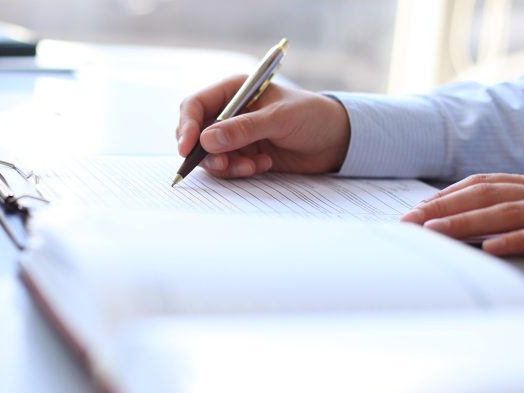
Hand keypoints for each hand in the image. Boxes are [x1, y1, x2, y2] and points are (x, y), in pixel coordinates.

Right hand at [176, 75, 350, 177]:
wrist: (336, 141)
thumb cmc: (312, 117)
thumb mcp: (279, 119)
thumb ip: (244, 129)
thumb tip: (207, 140)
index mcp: (234, 90)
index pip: (196, 105)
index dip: (187, 126)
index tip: (187, 148)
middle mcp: (230, 112)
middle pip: (197, 133)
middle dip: (206, 152)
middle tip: (224, 165)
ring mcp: (236, 135)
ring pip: (210, 155)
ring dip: (226, 165)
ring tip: (252, 166)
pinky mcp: (244, 154)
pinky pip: (228, 167)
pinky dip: (240, 170)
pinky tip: (263, 165)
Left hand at [401, 173, 523, 255]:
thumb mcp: (523, 209)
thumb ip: (491, 210)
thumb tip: (441, 223)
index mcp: (520, 186)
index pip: (476, 186)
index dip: (443, 198)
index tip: (414, 212)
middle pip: (483, 195)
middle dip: (443, 207)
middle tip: (410, 221)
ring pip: (503, 212)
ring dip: (465, 220)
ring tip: (433, 229)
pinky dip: (510, 240)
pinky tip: (488, 248)